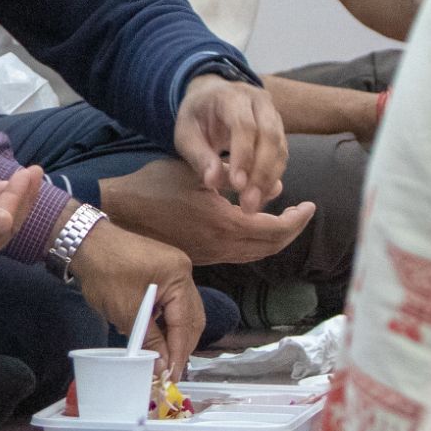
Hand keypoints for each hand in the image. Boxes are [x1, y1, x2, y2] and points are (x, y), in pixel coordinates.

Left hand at [68, 217, 202, 381]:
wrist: (81, 241)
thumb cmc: (103, 271)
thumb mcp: (127, 311)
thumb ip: (149, 340)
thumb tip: (162, 367)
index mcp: (179, 276)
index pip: (186, 322)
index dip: (179, 352)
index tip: (173, 375)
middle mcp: (181, 270)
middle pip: (190, 316)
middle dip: (180, 344)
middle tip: (169, 369)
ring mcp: (171, 268)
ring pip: (180, 310)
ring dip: (172, 333)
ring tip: (161, 356)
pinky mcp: (159, 270)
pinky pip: (169, 301)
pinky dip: (163, 319)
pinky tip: (152, 333)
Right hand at [99, 159, 314, 265]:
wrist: (120, 212)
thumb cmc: (154, 186)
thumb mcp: (195, 172)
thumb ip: (232, 178)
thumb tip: (271, 187)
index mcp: (224, 223)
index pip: (275, 228)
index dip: (298, 219)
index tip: (310, 206)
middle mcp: (222, 246)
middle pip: (271, 247)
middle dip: (292, 231)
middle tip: (302, 213)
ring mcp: (211, 255)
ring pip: (257, 254)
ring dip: (276, 239)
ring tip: (286, 220)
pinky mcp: (202, 258)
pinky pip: (241, 255)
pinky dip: (257, 243)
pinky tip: (255, 226)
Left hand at [174, 73, 286, 213]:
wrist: (211, 100)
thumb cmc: (196, 118)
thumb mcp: (186, 133)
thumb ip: (198, 156)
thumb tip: (213, 181)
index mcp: (231, 96)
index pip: (244, 125)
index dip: (243, 155)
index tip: (237, 184)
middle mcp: (258, 102)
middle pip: (269, 137)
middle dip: (260, 172)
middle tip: (249, 202)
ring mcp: (273, 115)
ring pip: (280, 148)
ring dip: (269, 179)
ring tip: (254, 204)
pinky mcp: (280, 131)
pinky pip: (282, 155)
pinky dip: (273, 177)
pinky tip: (260, 195)